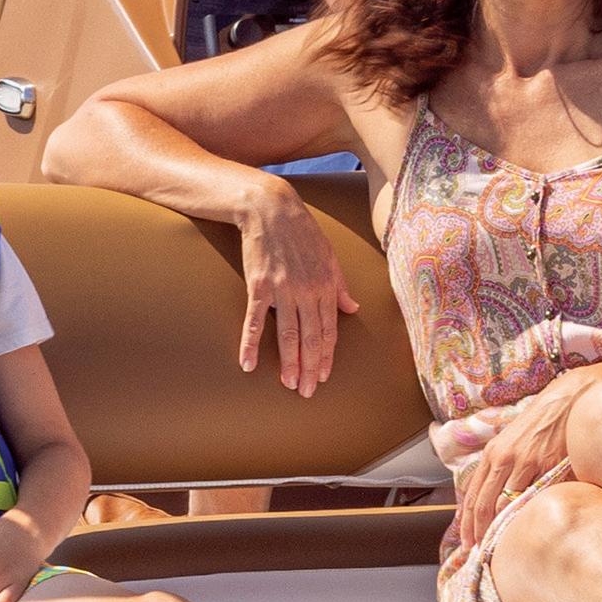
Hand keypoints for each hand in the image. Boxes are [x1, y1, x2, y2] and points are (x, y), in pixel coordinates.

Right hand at [234, 176, 358, 396]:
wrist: (271, 209)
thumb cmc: (302, 231)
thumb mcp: (329, 255)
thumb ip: (341, 285)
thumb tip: (353, 309)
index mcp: (327, 285)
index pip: (329, 330)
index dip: (326, 356)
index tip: (323, 376)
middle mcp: (308, 291)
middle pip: (311, 338)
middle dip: (310, 368)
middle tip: (307, 392)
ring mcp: (283, 290)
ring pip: (289, 335)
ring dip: (289, 363)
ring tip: (289, 384)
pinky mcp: (259, 286)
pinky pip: (255, 321)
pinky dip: (251, 344)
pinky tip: (248, 364)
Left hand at [447, 372, 588, 550]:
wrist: (565, 402)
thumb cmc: (539, 424)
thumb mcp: (510, 441)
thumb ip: (499, 467)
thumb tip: (491, 498)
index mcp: (492, 453)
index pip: (472, 494)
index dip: (467, 521)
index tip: (467, 541)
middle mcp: (503, 457)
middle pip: (483, 504)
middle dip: (478, 531)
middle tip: (478, 551)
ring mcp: (524, 461)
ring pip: (505, 504)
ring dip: (501, 528)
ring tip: (499, 547)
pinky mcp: (547, 464)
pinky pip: (533, 496)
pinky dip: (526, 515)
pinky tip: (524, 528)